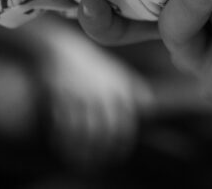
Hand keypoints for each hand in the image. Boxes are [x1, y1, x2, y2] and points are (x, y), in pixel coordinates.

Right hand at [38, 26, 150, 171]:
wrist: (63, 48)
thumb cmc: (93, 64)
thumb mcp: (118, 70)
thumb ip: (135, 87)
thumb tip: (150, 106)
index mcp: (118, 89)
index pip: (124, 124)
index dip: (121, 143)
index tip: (116, 155)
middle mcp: (102, 93)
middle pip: (104, 132)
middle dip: (100, 151)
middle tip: (95, 163)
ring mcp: (81, 95)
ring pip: (83, 132)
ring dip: (80, 150)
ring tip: (78, 160)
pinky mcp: (61, 96)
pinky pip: (64, 125)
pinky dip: (63, 139)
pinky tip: (63, 146)